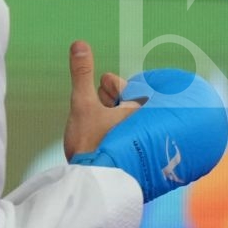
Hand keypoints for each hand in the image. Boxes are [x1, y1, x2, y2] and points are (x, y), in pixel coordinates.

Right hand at [64, 41, 141, 160]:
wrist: (94, 185)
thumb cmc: (91, 144)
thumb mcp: (82, 103)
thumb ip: (82, 73)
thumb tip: (80, 43)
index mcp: (140, 112)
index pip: (127, 89)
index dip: (109, 86)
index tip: (101, 87)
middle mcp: (147, 128)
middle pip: (127, 104)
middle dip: (110, 100)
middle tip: (99, 105)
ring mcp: (144, 146)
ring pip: (126, 122)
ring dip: (111, 118)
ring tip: (99, 125)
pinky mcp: (139, 163)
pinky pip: (130, 141)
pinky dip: (117, 137)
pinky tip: (105, 142)